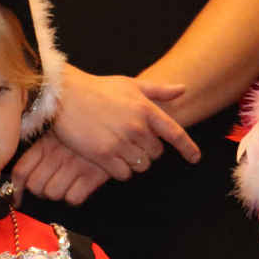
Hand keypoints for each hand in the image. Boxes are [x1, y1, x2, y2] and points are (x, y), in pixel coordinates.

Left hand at [13, 131, 112, 203]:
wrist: (119, 119)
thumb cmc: (86, 126)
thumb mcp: (60, 129)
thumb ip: (42, 148)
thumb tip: (23, 178)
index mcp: (46, 141)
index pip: (22, 171)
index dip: (16, 189)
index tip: (17, 198)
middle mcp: (57, 153)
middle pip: (35, 186)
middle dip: (40, 190)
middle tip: (49, 185)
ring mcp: (74, 164)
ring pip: (52, 194)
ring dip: (58, 193)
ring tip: (67, 184)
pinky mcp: (93, 175)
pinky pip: (73, 199)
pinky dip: (74, 196)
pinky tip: (80, 186)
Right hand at [51, 66, 199, 180]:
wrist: (64, 95)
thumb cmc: (97, 88)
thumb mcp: (129, 84)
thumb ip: (158, 90)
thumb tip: (183, 89)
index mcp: (145, 108)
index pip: (175, 132)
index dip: (187, 147)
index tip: (194, 158)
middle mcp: (136, 126)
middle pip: (155, 153)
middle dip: (148, 152)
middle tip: (133, 145)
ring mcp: (120, 142)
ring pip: (140, 165)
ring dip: (134, 162)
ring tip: (120, 152)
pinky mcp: (103, 155)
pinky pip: (123, 174)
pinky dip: (120, 171)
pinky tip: (110, 161)